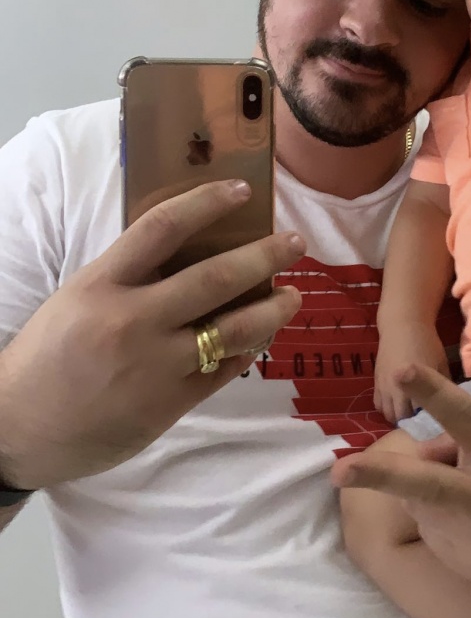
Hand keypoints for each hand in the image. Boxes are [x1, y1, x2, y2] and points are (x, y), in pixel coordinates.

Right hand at [0, 180, 303, 490]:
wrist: (20, 427)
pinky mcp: (170, 403)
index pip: (162, 227)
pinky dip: (248, 350)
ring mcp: (155, 364)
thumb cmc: (49, 355)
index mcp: (102, 284)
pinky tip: (262, 337)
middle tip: (295, 243)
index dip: (207, 203)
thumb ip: (129, 277)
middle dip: (264, 257)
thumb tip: (190, 252)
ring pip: (233, 328)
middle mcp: (133, 319)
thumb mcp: (79, 299)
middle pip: (214, 278)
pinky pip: (224, 370)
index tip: (243, 190)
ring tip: (292, 296)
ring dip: (272, 309)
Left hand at [333, 364, 470, 593]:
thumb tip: (422, 451)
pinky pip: (439, 539)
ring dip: (430, 497)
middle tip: (337, 471)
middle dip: (378, 476)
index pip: (464, 415)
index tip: (402, 368)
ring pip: (423, 508)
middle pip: (427, 485)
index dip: (432, 391)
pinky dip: (447, 526)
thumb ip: (469, 432)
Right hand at [374, 323, 448, 423]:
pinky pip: (378, 404)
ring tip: (410, 412)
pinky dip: (387, 409)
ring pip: (387, 413)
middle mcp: (395, 388)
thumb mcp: (441, 365)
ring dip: (398, 416)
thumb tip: (452, 405)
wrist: (403, 326)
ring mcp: (383, 386)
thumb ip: (445, 386)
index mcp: (414, 385)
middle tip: (423, 417)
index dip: (426, 420)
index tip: (435, 419)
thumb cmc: (427, 344)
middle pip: (400, 418)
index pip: (418, 415)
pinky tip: (397, 404)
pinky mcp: (376, 382)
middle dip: (411, 421)